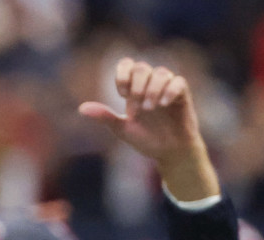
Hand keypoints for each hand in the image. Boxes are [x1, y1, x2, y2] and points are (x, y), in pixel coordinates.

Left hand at [78, 57, 217, 200]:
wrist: (168, 151)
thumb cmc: (145, 138)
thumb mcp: (121, 129)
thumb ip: (105, 117)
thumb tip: (81, 109)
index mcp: (134, 89)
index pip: (126, 64)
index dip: (122, 74)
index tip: (122, 94)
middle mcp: (150, 84)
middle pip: (141, 67)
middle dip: (136, 85)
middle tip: (137, 106)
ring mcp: (167, 88)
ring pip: (161, 72)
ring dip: (152, 89)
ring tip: (149, 108)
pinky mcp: (182, 95)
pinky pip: (178, 81)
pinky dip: (170, 90)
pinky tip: (163, 104)